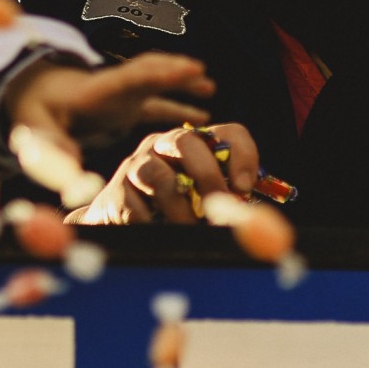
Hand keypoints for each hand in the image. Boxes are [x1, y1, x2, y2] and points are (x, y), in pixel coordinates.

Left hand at [2, 52, 214, 162]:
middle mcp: (115, 86)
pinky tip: (203, 116)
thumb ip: (52, 144)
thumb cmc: (36, 109)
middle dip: (174, 71)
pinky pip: (158, 102)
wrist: (36, 92)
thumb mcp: (36, 127)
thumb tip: (72, 167)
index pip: (131, 77)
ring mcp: (123, 93)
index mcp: (97, 89)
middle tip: (200, 72)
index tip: (184, 70)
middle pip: (148, 71)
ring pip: (158, 82)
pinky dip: (179, 106)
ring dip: (182, 82)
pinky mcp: (127, 104)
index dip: (158, 74)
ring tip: (209, 86)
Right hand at [68, 122, 259, 224]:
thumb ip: (228, 202)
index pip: (228, 133)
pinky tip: (159, 234)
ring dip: (180, 209)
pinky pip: (135, 207)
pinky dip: (152, 224)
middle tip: (218, 207)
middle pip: (187, 142)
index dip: (242, 156)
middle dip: (207, 176)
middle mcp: (163, 144)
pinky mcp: (116, 191)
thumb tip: (251, 221)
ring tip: (191, 230)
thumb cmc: (174, 209)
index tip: (244, 189)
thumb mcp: (205, 200)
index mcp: (195, 143)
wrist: (121, 220)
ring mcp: (136, 165)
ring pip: (159, 176)